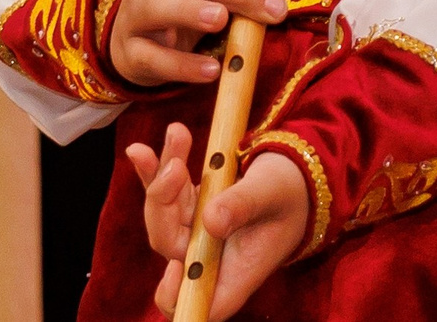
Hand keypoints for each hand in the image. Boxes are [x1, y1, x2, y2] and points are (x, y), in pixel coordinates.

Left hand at [126, 123, 310, 319]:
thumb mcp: (272, 192)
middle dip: (164, 206)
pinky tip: (140, 150)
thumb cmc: (292, 190)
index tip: (176, 262)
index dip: (176, 292)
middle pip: (169, 247)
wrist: (296, 169)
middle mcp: (210, 258)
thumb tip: (211, 222)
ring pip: (162, 214)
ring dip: (162, 175)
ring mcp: (196, 233)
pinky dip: (153, 169)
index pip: (197, 302)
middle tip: (177, 166)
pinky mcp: (190, 208)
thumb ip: (244, 205)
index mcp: (235, 272)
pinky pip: (163, 192)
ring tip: (178, 134)